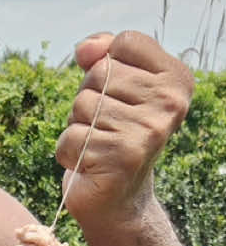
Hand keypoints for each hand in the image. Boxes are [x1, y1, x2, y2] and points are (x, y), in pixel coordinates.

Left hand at [55, 31, 193, 226]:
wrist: (118, 201)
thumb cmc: (113, 136)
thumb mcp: (114, 87)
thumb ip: (103, 55)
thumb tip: (85, 49)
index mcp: (176, 79)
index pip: (124, 43)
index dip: (106, 66)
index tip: (117, 97)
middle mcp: (170, 104)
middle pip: (99, 73)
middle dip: (88, 100)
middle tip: (105, 128)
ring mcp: (148, 132)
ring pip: (82, 105)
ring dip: (78, 127)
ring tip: (98, 146)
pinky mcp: (121, 159)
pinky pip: (70, 138)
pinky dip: (69, 153)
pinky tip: (89, 165)